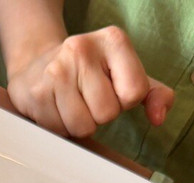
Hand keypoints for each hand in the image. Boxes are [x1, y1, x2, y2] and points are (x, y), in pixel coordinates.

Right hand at [6, 26, 174, 137]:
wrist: (37, 63)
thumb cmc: (89, 73)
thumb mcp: (126, 74)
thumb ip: (154, 94)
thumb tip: (158, 117)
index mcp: (113, 40)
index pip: (134, 92)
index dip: (123, 102)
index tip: (110, 90)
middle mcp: (82, 49)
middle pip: (107, 113)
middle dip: (99, 116)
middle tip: (87, 100)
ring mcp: (55, 71)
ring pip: (82, 127)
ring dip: (78, 125)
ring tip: (70, 105)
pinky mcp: (35, 93)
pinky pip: (58, 130)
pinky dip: (58, 127)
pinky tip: (54, 109)